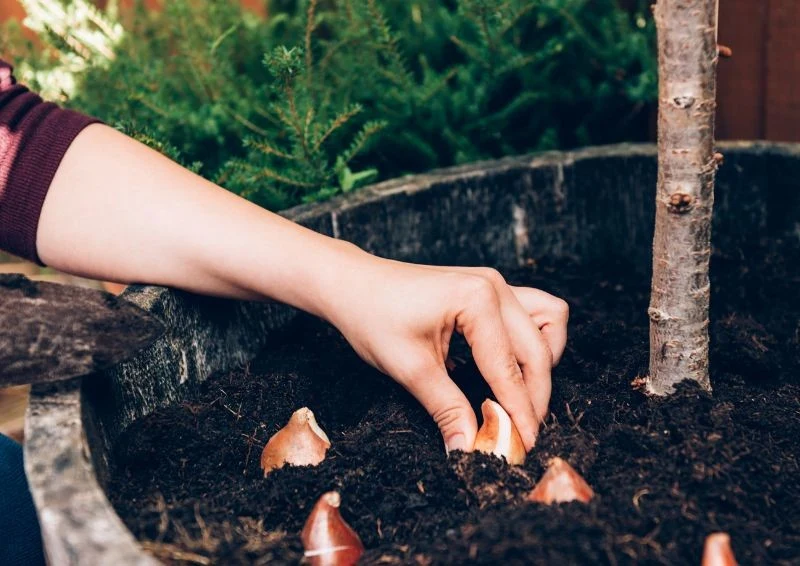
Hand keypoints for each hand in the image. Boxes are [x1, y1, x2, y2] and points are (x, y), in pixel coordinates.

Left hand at [324, 255, 568, 452]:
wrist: (352, 285)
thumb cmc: (373, 318)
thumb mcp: (410, 370)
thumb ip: (447, 409)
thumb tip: (468, 448)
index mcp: (477, 300)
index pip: (509, 368)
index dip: (519, 412)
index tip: (526, 444)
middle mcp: (495, 286)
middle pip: (538, 350)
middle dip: (534, 395)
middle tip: (522, 431)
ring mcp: (495, 283)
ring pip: (548, 323)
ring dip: (542, 362)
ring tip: (521, 395)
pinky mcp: (490, 288)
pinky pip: (533, 311)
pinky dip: (532, 341)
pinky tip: (510, 365)